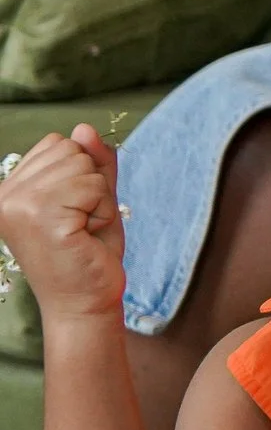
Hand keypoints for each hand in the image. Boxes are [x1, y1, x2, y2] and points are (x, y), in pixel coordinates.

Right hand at [0, 125, 126, 323]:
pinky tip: (86, 237)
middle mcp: (4, 195)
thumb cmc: (88, 252)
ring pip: (85, 166)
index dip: (81, 175)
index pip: (59, 143)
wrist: (85, 302)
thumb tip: (83, 127)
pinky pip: (94, 186)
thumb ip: (92, 162)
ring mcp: (18, 204)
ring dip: (98, 200)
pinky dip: (102, 211)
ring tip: (81, 231)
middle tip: (79, 225)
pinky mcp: (41, 216)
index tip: (71, 213)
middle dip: (91, 186)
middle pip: (73, 149)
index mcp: (8, 189)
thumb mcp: (94, 198)